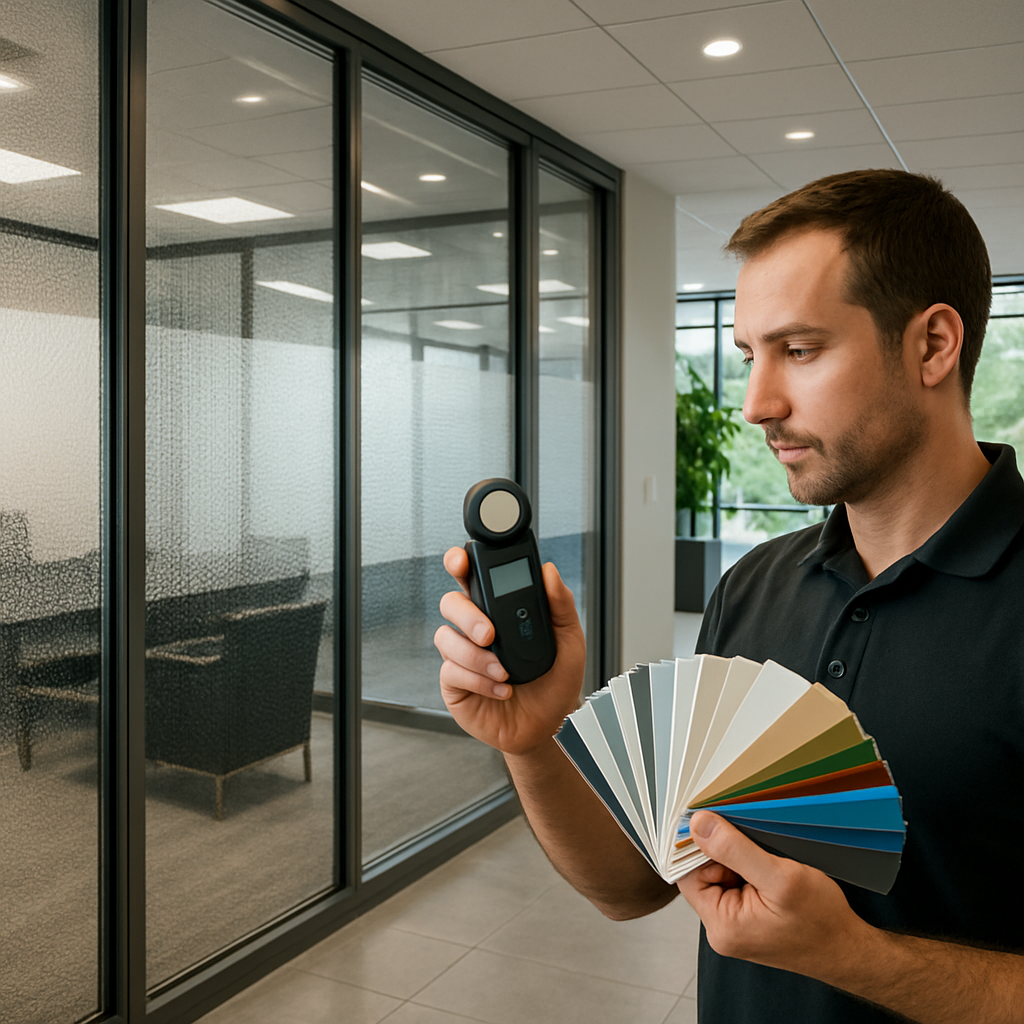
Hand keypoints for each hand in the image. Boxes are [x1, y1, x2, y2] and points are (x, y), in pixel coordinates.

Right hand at [434, 546, 585, 755]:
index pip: (471, 576)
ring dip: (476, 656)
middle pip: (451, 603)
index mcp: (498, 609)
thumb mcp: (569, 640)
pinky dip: (479, 681)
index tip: (460, 560)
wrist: (550, 725)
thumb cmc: (556, 680)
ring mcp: (461, 655)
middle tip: (490, 634)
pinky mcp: (454, 684)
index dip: (458, 563)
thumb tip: (550, 571)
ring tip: (504, 672)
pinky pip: (451, 672)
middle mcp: (474, 627)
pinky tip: (502, 689)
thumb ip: (561, 605)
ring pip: (446, 638)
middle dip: (467, 615)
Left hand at [677, 811, 872, 982]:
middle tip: (751, 841)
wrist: (851, 950)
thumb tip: (699, 825)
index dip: (698, 846)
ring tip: (766, 858)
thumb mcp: (780, 877)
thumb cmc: (823, 922)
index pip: (686, 873)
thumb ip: (736, 850)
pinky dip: (749, 869)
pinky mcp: (749, 919)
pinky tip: (770, 867)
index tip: (713, 821)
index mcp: (721, 925)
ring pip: (721, 875)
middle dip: (723, 852)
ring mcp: (736, 925)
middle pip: (702, 872)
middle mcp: (722, 929)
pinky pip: (737, 883)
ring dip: (738, 859)